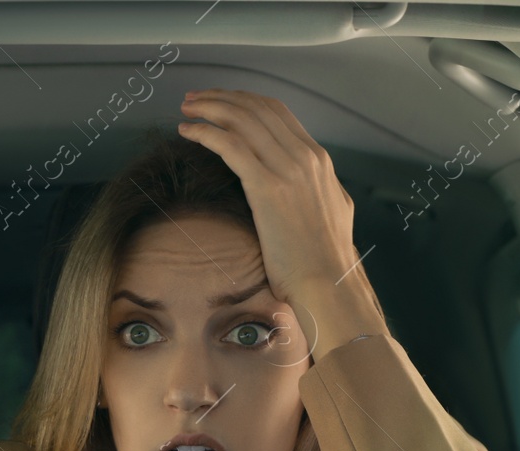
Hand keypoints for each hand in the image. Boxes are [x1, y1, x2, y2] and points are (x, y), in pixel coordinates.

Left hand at [176, 88, 361, 308]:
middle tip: (194, 99)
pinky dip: (205, 132)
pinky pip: (230, 145)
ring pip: (241, 120)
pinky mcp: (267, 187)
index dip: (244, 100)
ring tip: (186, 110)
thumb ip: (319, 189)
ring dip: (208, 109)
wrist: (329, 283)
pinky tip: (187, 132)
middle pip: (256, 108)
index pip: (277, 112)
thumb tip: (309, 184)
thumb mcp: (332, 210)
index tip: (221, 101)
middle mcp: (304, 156)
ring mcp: (287, 169)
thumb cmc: (325, 260)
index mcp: (318, 160)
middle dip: (221, 98)